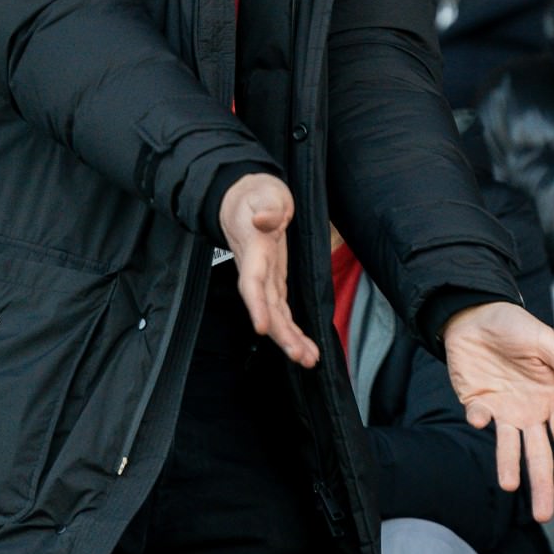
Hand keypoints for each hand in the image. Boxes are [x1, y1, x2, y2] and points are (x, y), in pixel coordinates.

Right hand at [219, 173, 319, 366]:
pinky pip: (283, 311)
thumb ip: (267, 207)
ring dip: (291, 339)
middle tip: (301, 357)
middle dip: (282, 334)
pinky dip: (294, 330)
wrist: (245, 200)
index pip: (252, 284)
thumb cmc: (256, 195)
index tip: (262, 329)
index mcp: (254, 251)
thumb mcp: (264, 193)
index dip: (256, 307)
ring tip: (309, 361)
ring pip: (276, 315)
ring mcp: (265, 279)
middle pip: (266, 308)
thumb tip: (264, 220)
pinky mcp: (274, 282)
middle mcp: (257, 271)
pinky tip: (306, 348)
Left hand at [442, 303, 553, 523]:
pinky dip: (479, 420)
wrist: (475, 315)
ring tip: (511, 486)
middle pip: (539, 454)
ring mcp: (503, 410)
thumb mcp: (546, 342)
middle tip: (543, 516)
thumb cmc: (516, 327)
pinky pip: (479, 419)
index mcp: (552, 398)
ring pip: (509, 447)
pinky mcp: (477, 403)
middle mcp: (530, 411)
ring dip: (509, 466)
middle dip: (541, 484)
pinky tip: (480, 417)